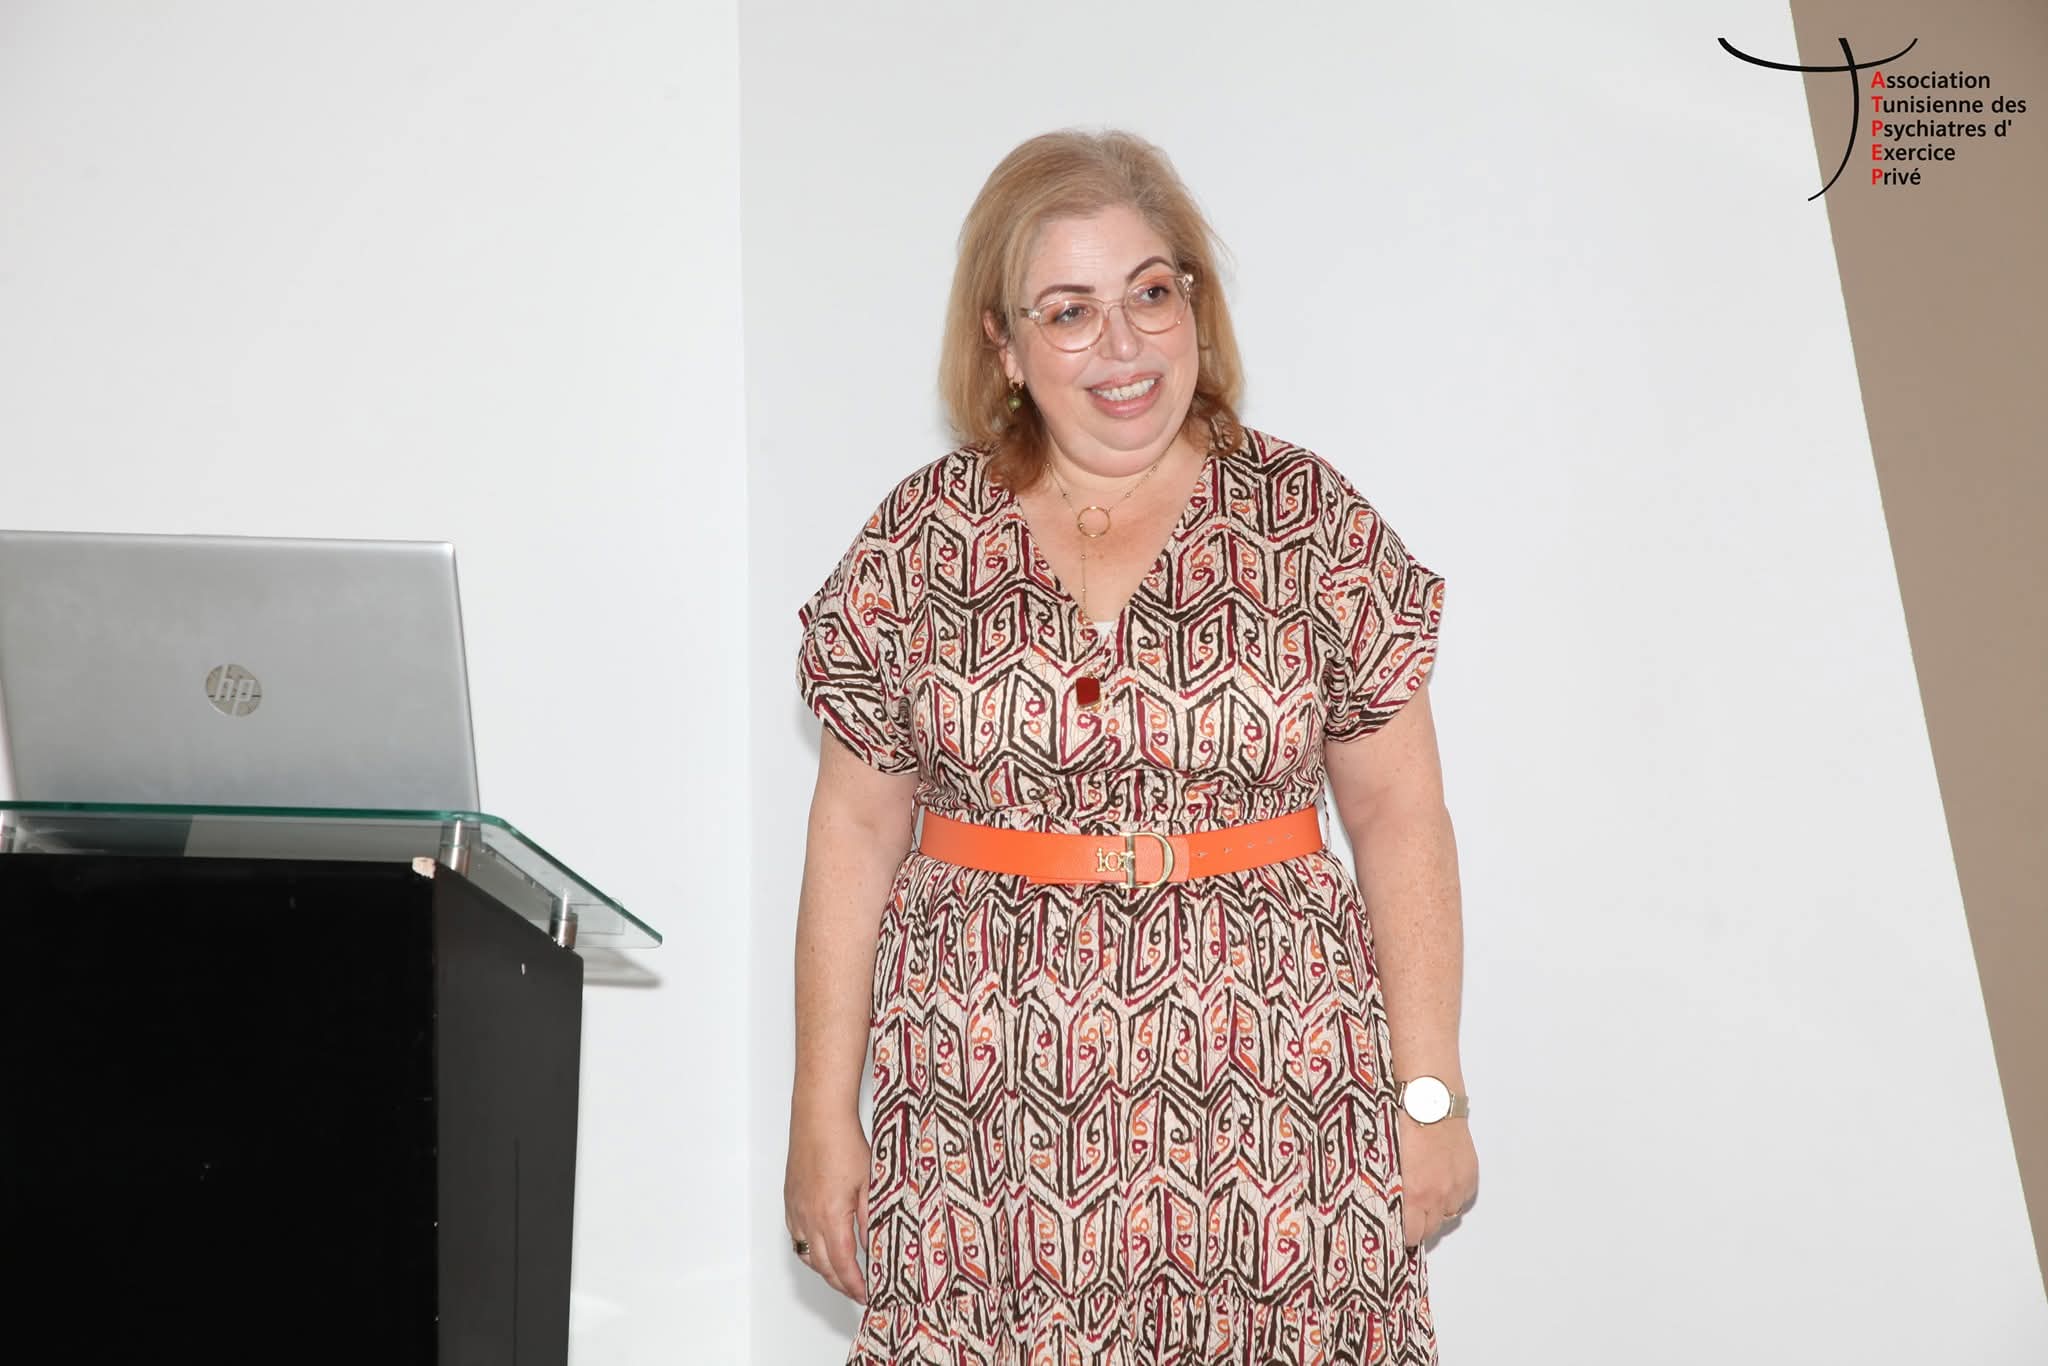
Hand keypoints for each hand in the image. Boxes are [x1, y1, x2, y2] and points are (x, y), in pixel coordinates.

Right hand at [784, 1107, 871, 1302]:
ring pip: (806, 1254)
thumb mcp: (870, 1184)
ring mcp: (795, 1210)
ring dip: (825, 1269)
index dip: (855, 1286)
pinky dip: (810, 1250)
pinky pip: (796, 1237)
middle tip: (858, 1291)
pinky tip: (822, 1248)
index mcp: (830, 1217)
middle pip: (823, 1266)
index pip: (843, 1266)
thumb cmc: (845, 1143)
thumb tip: (874, 1247)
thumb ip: (870, 1221)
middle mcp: (807, 1218)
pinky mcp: (790, 1200)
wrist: (819, 1116)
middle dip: (841, 1283)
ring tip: (843, 1275)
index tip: (866, 1295)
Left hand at [1394, 1111, 1478, 1251]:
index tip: (1396, 1228)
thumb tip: (1380, 1205)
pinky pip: (1462, 1197)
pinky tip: (1440, 1179)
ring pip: (1448, 1214)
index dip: (1402, 1233)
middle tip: (1408, 1211)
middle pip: (1430, 1229)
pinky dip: (1452, 1194)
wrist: (1429, 1099)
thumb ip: (1387, 1188)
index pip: (1412, 1235)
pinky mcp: (1470, 1174)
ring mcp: (1456, 1185)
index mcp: (1413, 1193)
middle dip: (1418, 1224)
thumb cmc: (1400, 1121)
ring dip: (1436, 1209)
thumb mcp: (1384, 1158)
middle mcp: (1438, 1195)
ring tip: (1424, 1191)